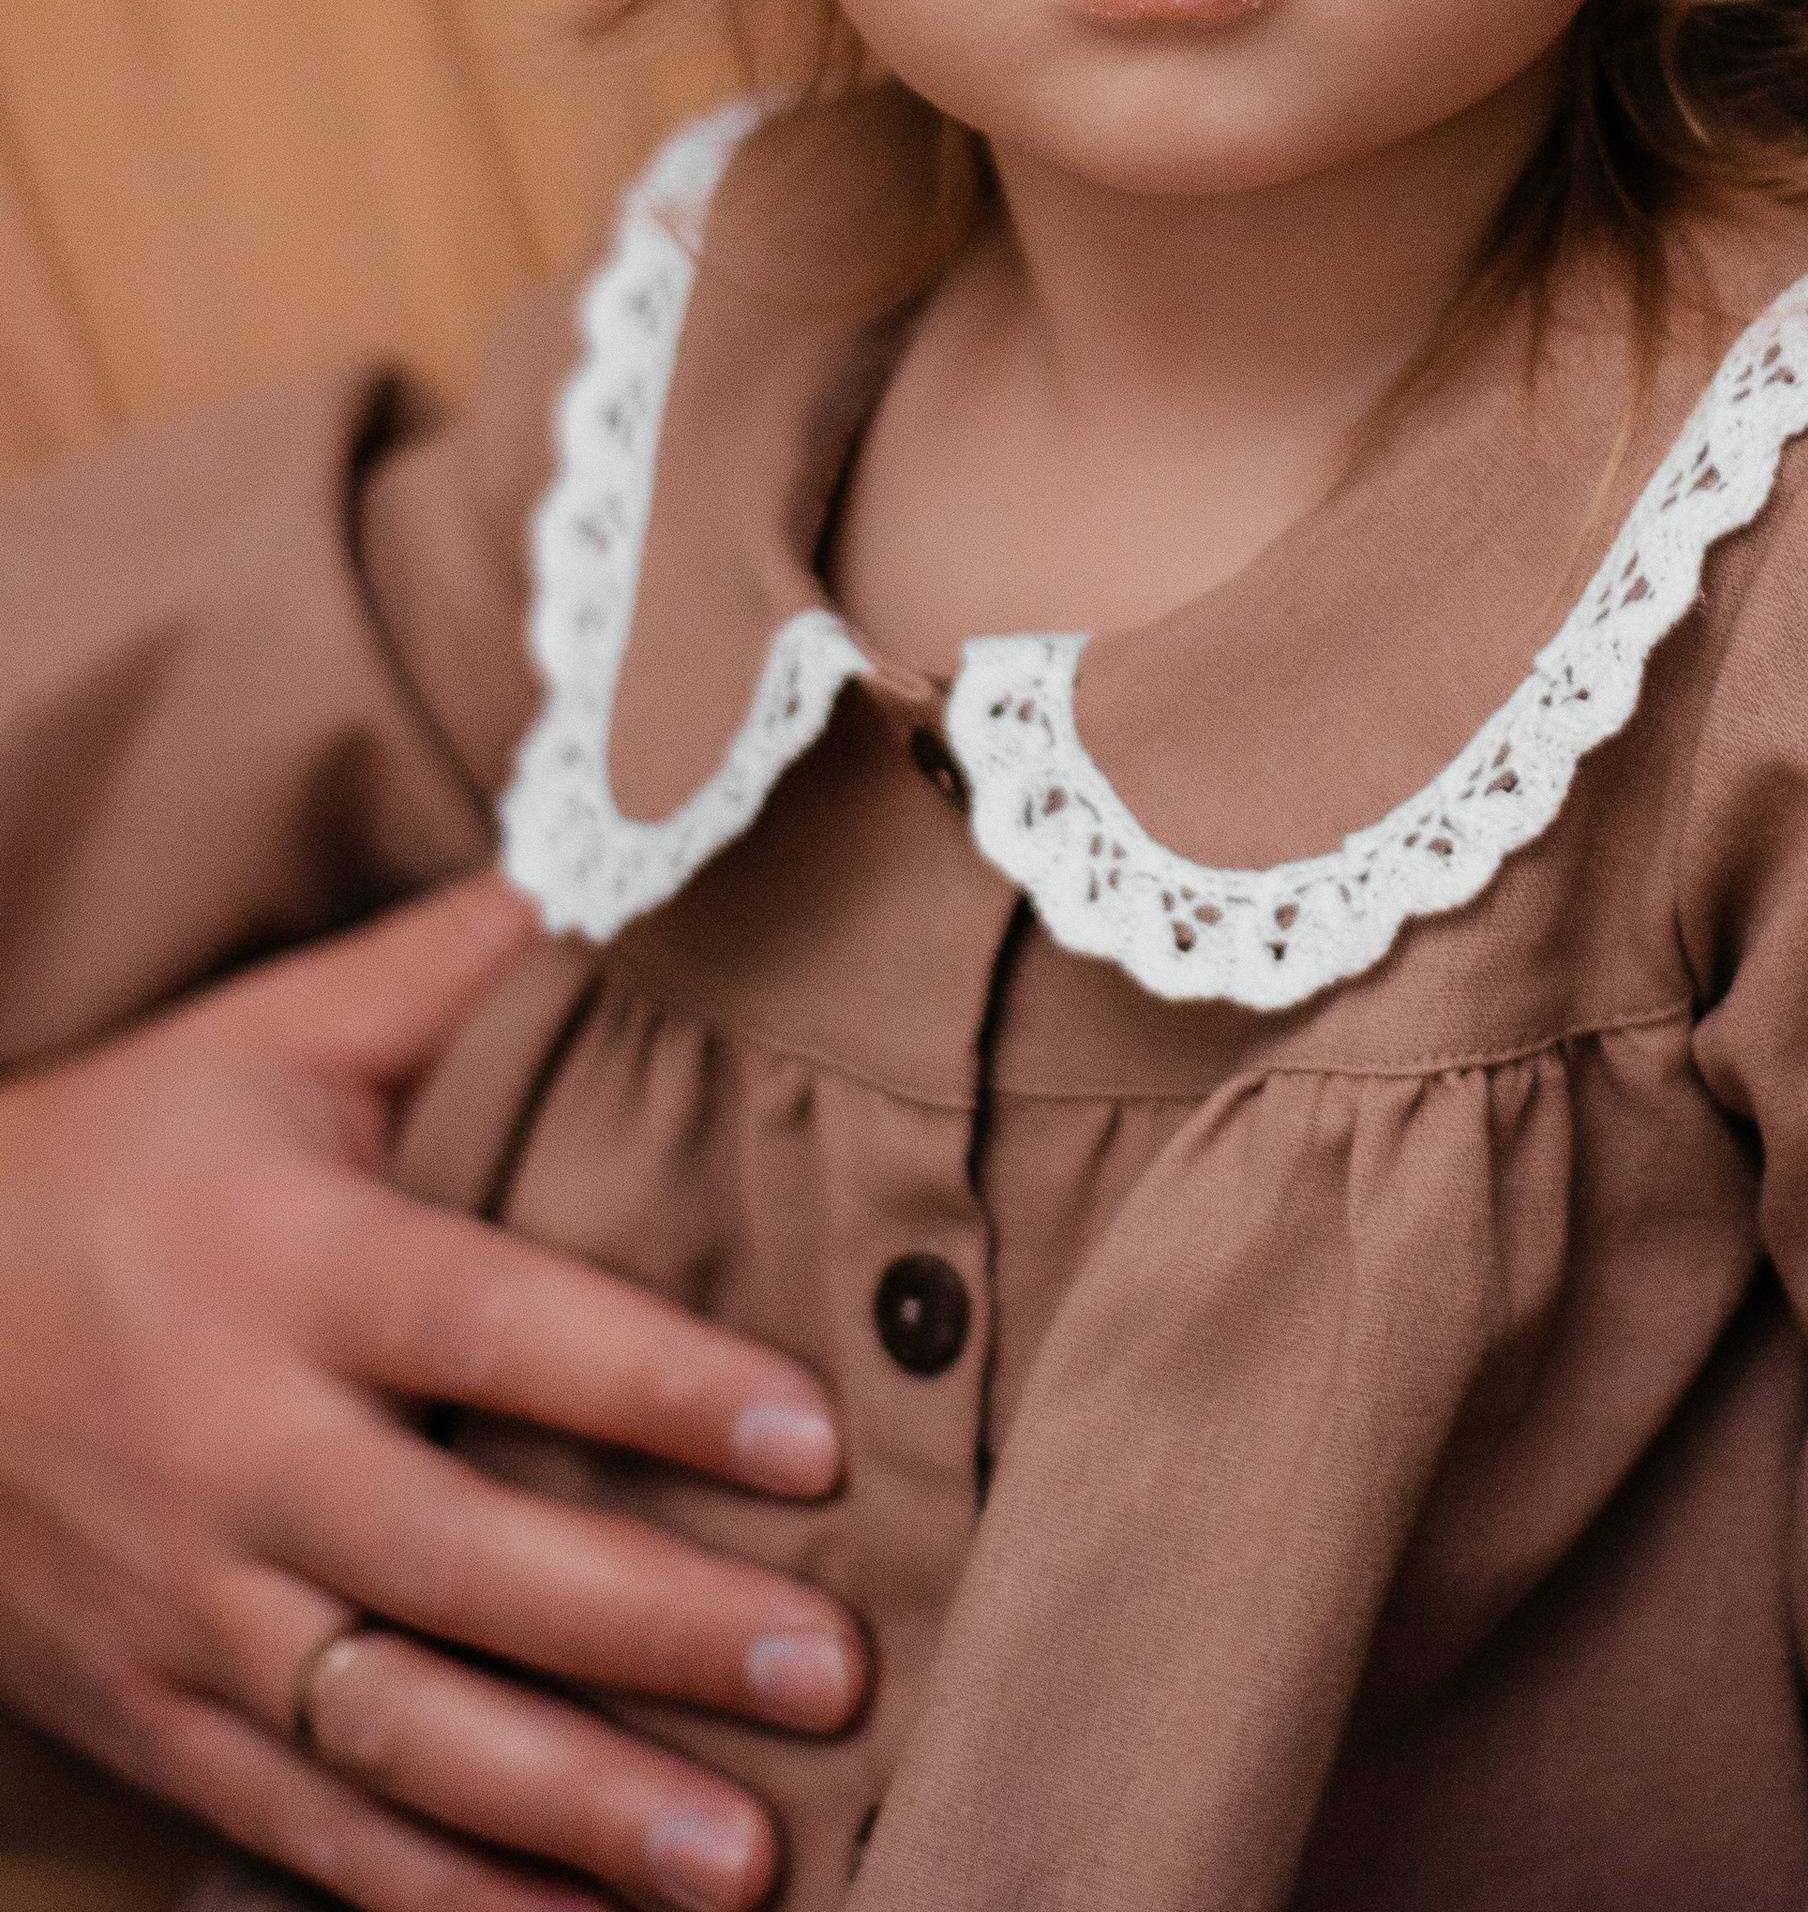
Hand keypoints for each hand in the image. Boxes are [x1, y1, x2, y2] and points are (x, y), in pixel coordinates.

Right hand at [0, 877, 864, 1911]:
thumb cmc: (122, 1156)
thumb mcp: (270, 1034)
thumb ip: (457, 964)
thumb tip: (639, 852)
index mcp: (280, 1264)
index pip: (489, 1324)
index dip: (650, 1383)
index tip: (817, 1434)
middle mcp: (233, 1450)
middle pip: (461, 1557)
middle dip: (652, 1629)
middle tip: (833, 1673)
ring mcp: (186, 1608)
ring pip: (393, 1734)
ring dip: (574, 1813)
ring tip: (750, 1860)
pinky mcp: (155, 1718)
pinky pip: (305, 1832)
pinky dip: (441, 1905)